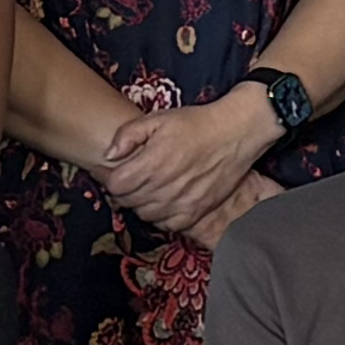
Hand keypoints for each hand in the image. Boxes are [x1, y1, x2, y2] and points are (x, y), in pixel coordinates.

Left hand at [98, 86, 283, 233]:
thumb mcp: (158, 118)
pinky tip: (165, 201)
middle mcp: (165, 187)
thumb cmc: (196, 124)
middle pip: (128, 202)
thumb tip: (109, 154)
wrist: (235, 133)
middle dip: (126, 190)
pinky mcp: (196, 212)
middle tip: (133, 178)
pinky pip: (168, 225)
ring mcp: (181, 203)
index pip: (116, 185)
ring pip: (145, 215)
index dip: (113, 177)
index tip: (118, 170)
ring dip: (142, 203)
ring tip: (149, 188)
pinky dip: (162, 216)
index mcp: (152, 163)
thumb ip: (128, 134)